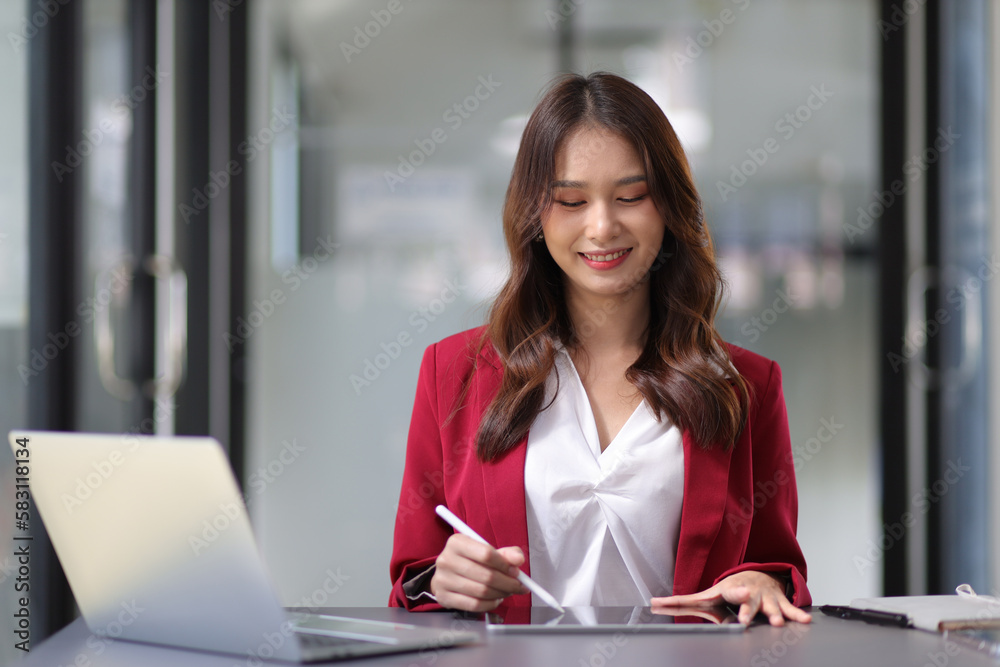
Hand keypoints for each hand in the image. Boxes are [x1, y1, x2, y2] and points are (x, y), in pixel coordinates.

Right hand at [429, 534, 527, 611]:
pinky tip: (495, 599)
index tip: (516, 571)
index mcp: (457, 542)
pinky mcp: (444, 597)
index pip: (486, 554)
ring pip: (482, 592)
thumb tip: (518, 559)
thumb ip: (506, 553)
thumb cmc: (470, 560)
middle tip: (518, 586)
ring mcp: (443, 580)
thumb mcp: (486, 550)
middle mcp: (447, 560)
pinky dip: (490, 604)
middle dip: (508, 583)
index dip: (505, 565)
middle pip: (486, 575)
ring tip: (507, 591)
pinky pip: (475, 605)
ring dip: (501, 594)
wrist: (447, 574)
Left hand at [650, 571, 811, 626]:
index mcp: (724, 592)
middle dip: (745, 607)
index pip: (712, 597)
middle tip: (744, 619)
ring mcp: (762, 598)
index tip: (726, 598)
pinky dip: (796, 615)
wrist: (758, 576)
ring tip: (776, 623)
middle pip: (743, 601)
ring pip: (768, 607)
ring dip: (773, 615)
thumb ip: (680, 603)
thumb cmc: (728, 591)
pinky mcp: (778, 602)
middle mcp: (744, 593)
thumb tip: (652, 604)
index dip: (710, 599)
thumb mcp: (705, 597)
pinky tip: (805, 622)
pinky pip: (788, 610)